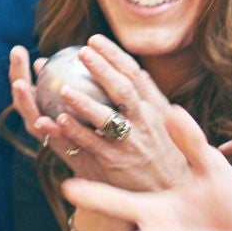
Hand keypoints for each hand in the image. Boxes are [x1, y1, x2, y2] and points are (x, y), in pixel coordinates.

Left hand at [13, 36, 189, 192]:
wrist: (172, 190)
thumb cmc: (166, 152)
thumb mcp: (164, 122)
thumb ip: (149, 97)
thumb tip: (138, 71)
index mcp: (154, 107)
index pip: (134, 74)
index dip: (114, 55)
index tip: (94, 40)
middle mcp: (144, 121)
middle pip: (122, 89)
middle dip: (102, 68)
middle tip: (82, 52)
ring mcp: (131, 143)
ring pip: (107, 118)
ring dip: (84, 102)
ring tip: (64, 88)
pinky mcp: (116, 162)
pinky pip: (92, 145)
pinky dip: (75, 132)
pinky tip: (58, 120)